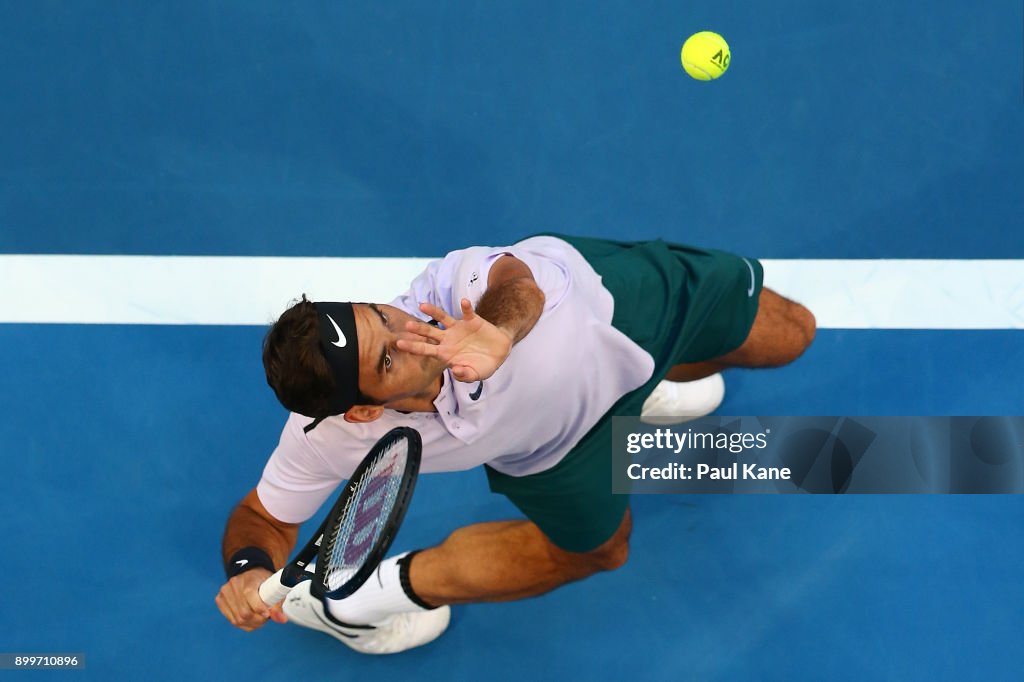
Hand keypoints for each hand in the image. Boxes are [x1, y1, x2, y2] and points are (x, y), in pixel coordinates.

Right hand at [215, 568, 288, 630]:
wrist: (251, 574)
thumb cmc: (264, 582)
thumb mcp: (275, 589)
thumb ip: (278, 605)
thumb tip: (282, 620)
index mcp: (249, 578)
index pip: (250, 595)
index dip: (259, 608)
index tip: (267, 614)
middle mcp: (234, 584)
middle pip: (244, 612)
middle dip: (258, 620)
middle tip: (265, 618)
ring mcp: (225, 592)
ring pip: (238, 619)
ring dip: (251, 624)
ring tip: (259, 619)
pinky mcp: (219, 600)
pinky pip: (232, 620)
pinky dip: (243, 624)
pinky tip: (250, 620)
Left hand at [397, 299, 513, 381]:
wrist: (499, 352)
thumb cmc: (483, 365)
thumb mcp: (475, 375)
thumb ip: (465, 375)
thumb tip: (456, 371)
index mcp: (445, 353)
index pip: (426, 350)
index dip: (413, 347)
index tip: (400, 343)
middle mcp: (448, 339)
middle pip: (429, 333)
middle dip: (418, 329)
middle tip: (407, 325)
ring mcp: (459, 328)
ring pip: (443, 318)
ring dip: (433, 312)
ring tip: (422, 306)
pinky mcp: (472, 321)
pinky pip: (467, 312)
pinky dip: (466, 307)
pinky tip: (464, 302)